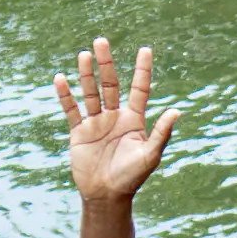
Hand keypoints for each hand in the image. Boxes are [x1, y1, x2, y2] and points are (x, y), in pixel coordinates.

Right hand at [56, 38, 177, 209]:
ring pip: (91, 92)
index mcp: (134, 120)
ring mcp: (96, 123)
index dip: (142, 70)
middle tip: (101, 41)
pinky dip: (66, 95)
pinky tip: (60, 78)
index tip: (145, 50)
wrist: (106, 196)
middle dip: (106, 63)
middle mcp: (115, 117)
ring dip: (86, 74)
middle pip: (110, 84)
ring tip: (84, 55)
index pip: (139, 89)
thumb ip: (161, 133)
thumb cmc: (132, 178)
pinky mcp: (79, 132)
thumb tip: (176, 111)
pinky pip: (72, 110)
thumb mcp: (149, 155)